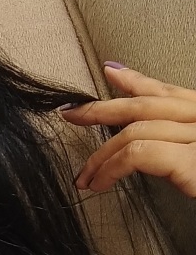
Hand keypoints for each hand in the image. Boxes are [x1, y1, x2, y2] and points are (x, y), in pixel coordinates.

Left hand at [59, 64, 195, 197]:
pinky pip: (138, 154)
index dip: (135, 80)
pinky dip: (111, 168)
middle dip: (101, 110)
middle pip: (145, 106)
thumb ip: (176, 147)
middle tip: (71, 113)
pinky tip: (99, 183)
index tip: (109, 71)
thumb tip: (144, 149)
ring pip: (135, 131)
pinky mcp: (192, 161)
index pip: (167, 92)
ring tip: (83, 176)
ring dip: (100, 156)